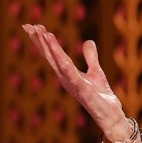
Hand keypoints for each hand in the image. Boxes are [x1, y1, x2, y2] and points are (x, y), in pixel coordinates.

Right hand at [22, 24, 129, 142]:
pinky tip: (61, 57)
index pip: (52, 55)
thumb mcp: (96, 73)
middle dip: (40, 41)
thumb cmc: (101, 97)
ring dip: (51, 49)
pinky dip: (67, 67)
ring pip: (59, 63)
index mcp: (67, 74)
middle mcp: (66, 79)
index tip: (32, 26)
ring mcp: (74, 85)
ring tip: (44, 33)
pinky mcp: (85, 92)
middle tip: (29, 25)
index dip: (42, 41)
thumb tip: (88, 41)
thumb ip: (91, 58)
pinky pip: (74, 77)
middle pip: (50, 57)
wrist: (111, 116)